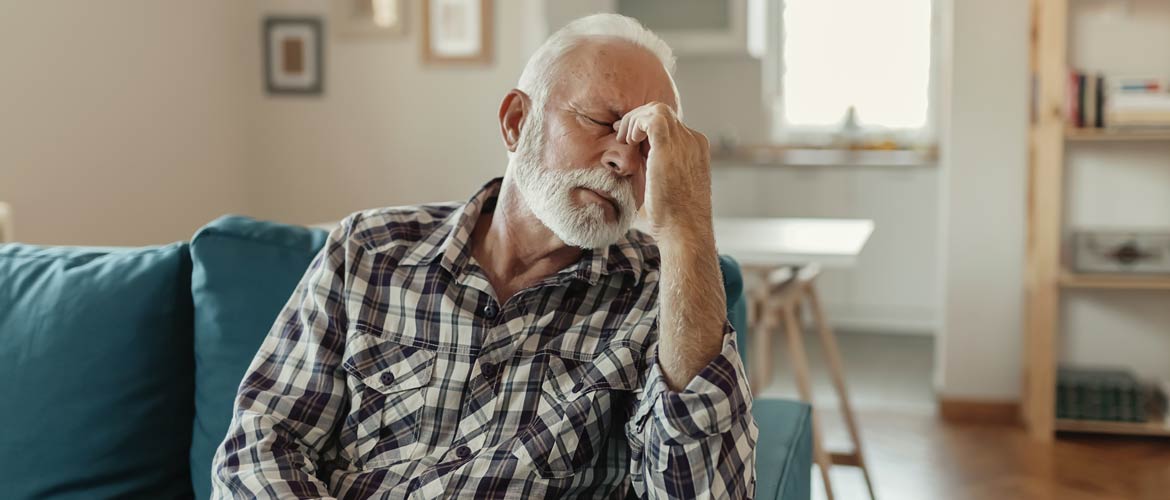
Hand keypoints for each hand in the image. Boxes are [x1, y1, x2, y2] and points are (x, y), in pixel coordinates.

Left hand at [613, 103, 712, 239]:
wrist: (685, 231)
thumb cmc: (674, 218)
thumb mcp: (669, 187)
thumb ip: (660, 170)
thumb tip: (640, 166)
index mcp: (695, 150)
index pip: (669, 125)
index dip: (645, 128)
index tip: (628, 139)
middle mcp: (693, 142)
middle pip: (663, 113)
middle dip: (638, 120)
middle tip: (621, 135)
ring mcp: (684, 143)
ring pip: (657, 109)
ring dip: (635, 120)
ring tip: (624, 139)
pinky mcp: (670, 147)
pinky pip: (652, 118)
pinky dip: (636, 124)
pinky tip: (628, 141)